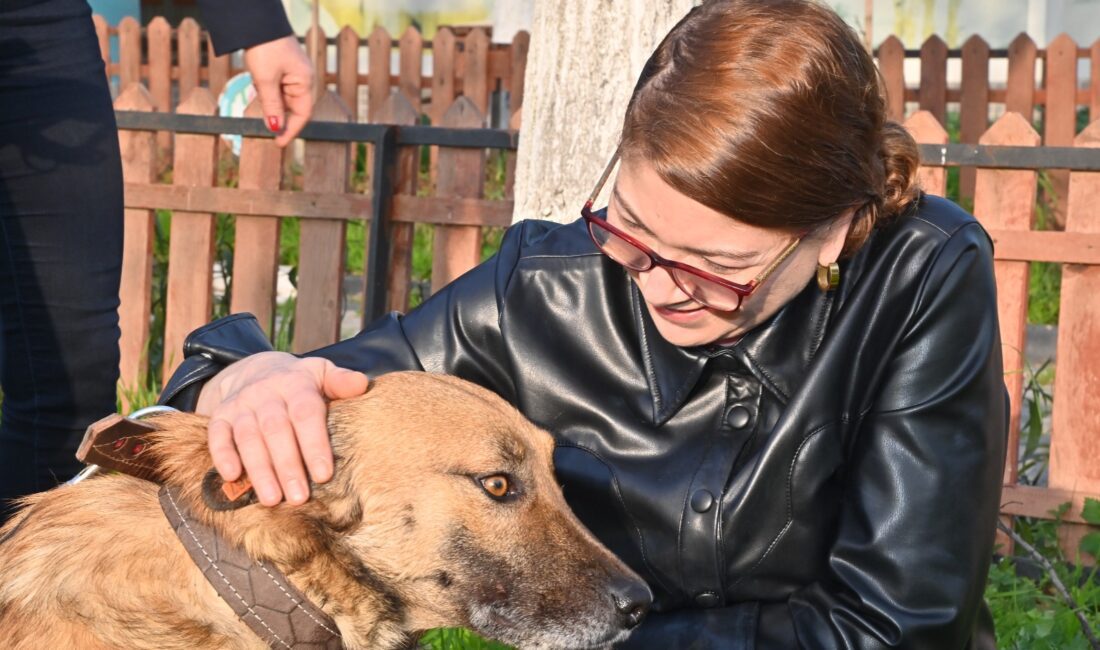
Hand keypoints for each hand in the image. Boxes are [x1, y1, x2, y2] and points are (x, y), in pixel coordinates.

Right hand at [196, 351, 369, 505]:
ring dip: (259, 469)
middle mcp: (265, 393)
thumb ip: (341, 381)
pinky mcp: (220, 415)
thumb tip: (362, 384)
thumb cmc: (299, 382)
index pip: (306, 413)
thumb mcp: (321, 373)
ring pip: (248, 437)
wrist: (256, 369)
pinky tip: (232, 477)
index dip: (314, 444)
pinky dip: (222, 455)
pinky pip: (217, 435)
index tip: (324, 475)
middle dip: (287, 465)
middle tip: (299, 497)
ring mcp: (240, 404)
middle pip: (276, 429)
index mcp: (295, 383)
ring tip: (272, 499)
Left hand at [243, 35, 313, 146]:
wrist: (256, 21)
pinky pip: (275, 87)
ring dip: (269, 101)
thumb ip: (272, 106)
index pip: (302, 113)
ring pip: (281, 98)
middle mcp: (302, 78)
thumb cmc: (265, 47)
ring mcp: (292, 73)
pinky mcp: (282, 68)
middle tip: (262, 126)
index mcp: (304, 81)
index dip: (291, 130)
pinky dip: (265, 91)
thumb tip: (276, 128)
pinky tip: (256, 84)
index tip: (278, 143)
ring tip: (256, 92)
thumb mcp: (265, 80)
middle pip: (291, 107)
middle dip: (277, 115)